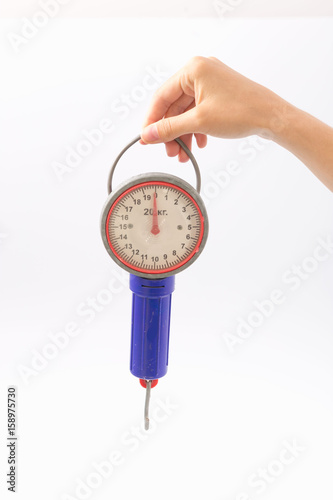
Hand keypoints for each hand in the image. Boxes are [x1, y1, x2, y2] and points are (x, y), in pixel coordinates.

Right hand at [140, 55, 280, 161]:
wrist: (272, 117)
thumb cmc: (242, 112)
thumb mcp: (199, 122)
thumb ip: (169, 128)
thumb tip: (148, 134)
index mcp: (193, 69)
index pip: (162, 97)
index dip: (152, 120)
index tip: (146, 138)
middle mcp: (201, 71)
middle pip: (174, 106)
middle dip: (171, 132)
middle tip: (170, 151)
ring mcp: (211, 82)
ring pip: (186, 111)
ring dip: (183, 133)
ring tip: (183, 153)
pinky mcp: (219, 93)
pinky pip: (199, 112)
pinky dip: (196, 129)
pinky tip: (199, 143)